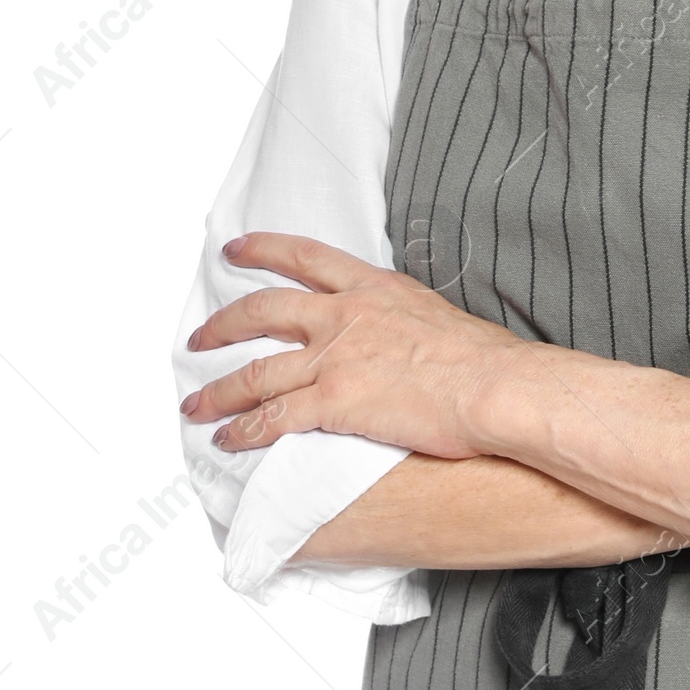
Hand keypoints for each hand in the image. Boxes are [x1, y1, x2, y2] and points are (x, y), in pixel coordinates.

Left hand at [180, 233, 529, 457]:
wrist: (495, 387)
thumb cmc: (485, 361)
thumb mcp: (439, 316)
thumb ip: (405, 319)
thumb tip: (403, 335)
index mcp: (374, 289)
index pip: (307, 257)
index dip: (264, 249)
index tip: (236, 248)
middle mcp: (345, 316)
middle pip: (264, 311)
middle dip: (222, 325)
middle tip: (199, 337)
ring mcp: (336, 358)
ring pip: (257, 372)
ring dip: (218, 392)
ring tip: (195, 407)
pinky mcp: (334, 402)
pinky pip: (274, 418)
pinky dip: (245, 430)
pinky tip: (229, 440)